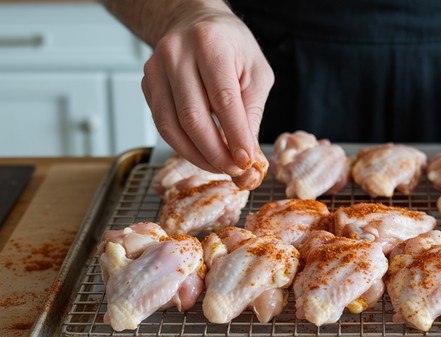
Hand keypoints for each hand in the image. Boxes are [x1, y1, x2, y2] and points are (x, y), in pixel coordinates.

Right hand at [142, 10, 272, 186]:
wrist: (196, 23)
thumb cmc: (232, 48)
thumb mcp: (256, 73)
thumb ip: (251, 112)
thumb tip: (247, 154)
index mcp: (210, 44)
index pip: (222, 98)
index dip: (234, 134)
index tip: (246, 160)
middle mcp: (176, 53)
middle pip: (192, 116)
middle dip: (215, 152)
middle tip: (234, 171)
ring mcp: (156, 69)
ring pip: (171, 126)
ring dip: (197, 155)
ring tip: (220, 167)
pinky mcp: (147, 84)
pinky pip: (162, 124)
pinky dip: (183, 146)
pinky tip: (202, 153)